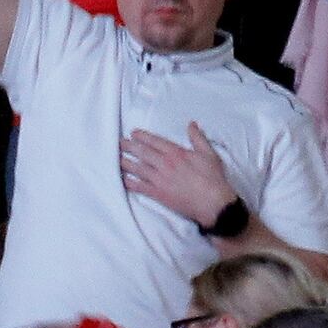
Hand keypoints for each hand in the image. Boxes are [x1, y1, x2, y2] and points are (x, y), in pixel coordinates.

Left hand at [115, 121, 242, 228]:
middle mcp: (165, 164)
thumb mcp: (208, 153)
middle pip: (142, 153)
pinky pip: (139, 187)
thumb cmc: (212, 178)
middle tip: (118, 143)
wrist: (212, 202)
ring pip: (137, 168)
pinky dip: (129, 182)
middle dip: (129, 146)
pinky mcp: (158, 194)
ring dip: (125, 162)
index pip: (154, 141)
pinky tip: (122, 179)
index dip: (142, 137)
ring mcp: (160, 179)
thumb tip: (191, 124)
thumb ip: (198, 138)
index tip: (133, 134)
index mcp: (176, 153)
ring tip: (115, 158)